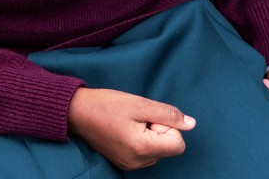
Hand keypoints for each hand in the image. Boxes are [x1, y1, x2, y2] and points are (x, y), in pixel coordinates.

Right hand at [66, 87, 194, 170]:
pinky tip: (127, 129)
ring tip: (131, 123)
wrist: (77, 113)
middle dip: (160, 129)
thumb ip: (168, 114)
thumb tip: (191, 124)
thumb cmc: (107, 105)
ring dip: (151, 134)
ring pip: (158, 149)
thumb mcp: (140, 104)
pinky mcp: (124, 162)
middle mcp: (137, 162)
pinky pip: (147, 153)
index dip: (169, 126)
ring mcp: (129, 164)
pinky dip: (143, 140)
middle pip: (169, 147)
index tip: (150, 118)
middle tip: (139, 119)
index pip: (178, 144)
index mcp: (142, 149)